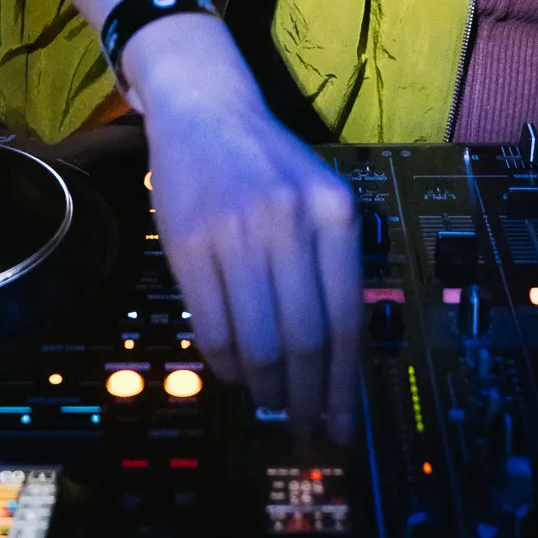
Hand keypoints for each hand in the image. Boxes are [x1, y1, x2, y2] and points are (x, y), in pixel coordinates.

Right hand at [125, 13, 361, 441]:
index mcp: (335, 214)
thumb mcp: (317, 199)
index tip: (343, 423)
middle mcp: (291, 221)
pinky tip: (233, 371)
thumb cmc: (268, 165)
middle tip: (307, 427)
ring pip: (257, 339)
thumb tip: (336, 363)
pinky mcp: (191, 242)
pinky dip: (226, 361)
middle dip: (308, 396)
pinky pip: (214, 323)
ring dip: (265, 385)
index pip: (346, 319)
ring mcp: (238, 231)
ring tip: (269, 402)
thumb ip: (329, 266)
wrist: (206, 110)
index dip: (344, 383)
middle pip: (304, 337)